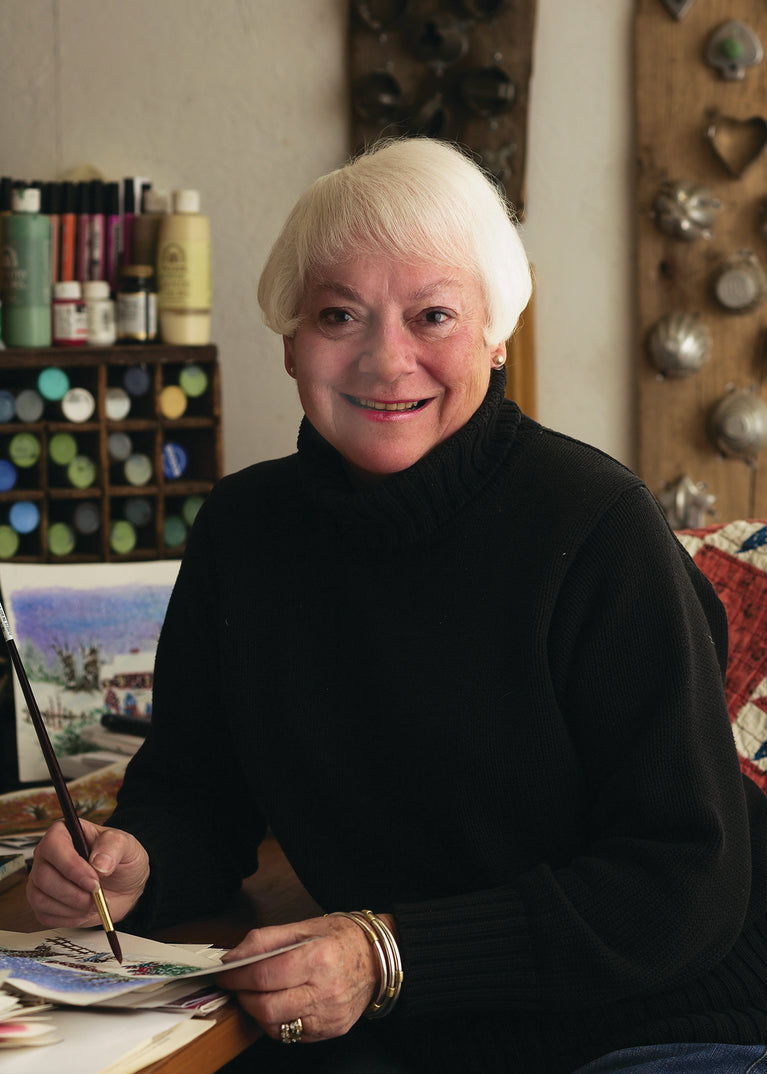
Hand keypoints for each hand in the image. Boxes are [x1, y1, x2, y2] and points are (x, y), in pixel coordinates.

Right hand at [27, 818, 149, 927]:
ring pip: (40, 898)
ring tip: (94, 902)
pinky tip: (85, 909)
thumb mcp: (127, 846)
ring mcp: (41, 880)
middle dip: (73, 892)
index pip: (52, 845)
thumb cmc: (121, 860)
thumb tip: (98, 863)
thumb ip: (114, 847)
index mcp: (64, 832)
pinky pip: (45, 915)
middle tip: (97, 894)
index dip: (71, 866)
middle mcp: (48, 855)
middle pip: (43, 876)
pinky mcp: (42, 903)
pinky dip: (68, 917)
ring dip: (72, 906)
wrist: (123, 886)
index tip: (93, 880)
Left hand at [216, 913, 393, 1042]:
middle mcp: (326, 990)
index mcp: (318, 957)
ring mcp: (329, 1015)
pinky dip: (277, 1022)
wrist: (376, 958)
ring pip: (276, 1026)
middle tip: (238, 985)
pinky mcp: (331, 1030)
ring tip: (259, 994)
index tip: (226, 974)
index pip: (265, 975)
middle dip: (244, 997)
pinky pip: (291, 1035)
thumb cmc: (341, 939)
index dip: (238, 977)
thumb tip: (233, 957)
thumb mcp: (303, 926)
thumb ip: (264, 939)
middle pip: (267, 1006)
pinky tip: (280, 1004)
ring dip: (258, 1012)